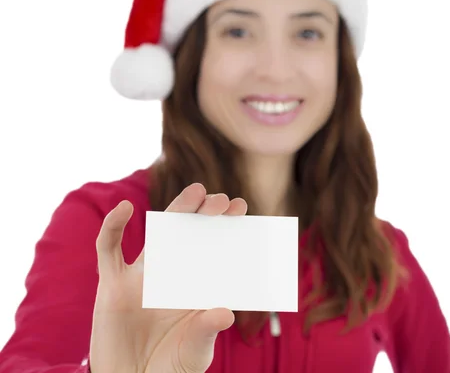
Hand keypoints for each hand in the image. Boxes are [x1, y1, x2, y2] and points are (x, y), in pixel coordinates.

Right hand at [89, 183, 246, 372]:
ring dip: (176, 211)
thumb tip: (226, 312)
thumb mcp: (195, 349)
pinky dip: (112, 227)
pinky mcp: (112, 285)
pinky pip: (108, 250)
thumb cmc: (171, 367)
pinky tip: (124, 208)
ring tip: (197, 192)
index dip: (226, 230)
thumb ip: (207, 330)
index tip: (241, 210)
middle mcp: (170, 276)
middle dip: (206, 215)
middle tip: (223, 200)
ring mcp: (141, 277)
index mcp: (193, 287)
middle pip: (189, 236)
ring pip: (158, 235)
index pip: (212, 251)